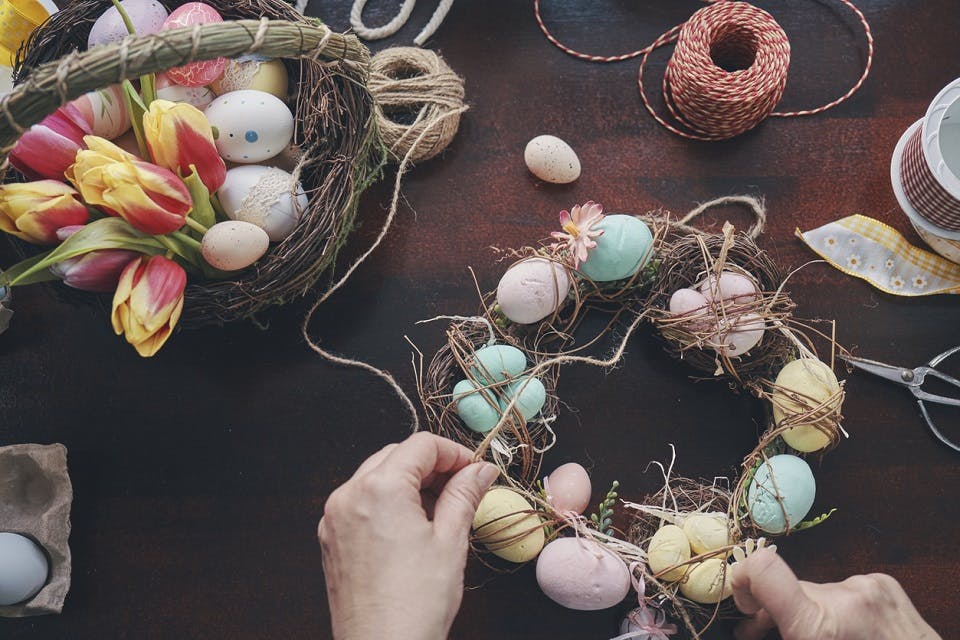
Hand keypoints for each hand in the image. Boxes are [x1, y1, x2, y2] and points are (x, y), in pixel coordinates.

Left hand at [318, 432, 499, 639]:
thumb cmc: (415, 604)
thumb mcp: (450, 541)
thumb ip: (464, 495)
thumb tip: (480, 470)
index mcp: (379, 489)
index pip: (420, 445)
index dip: (453, 452)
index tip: (474, 469)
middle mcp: (348, 496)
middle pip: (395, 455)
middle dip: (431, 465)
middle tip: (462, 486)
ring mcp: (334, 518)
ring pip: (375, 476)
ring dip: (409, 482)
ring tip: (440, 509)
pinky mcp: (331, 538)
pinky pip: (360, 502)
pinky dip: (387, 502)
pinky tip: (412, 526)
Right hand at [731, 547, 940, 639]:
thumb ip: (776, 636)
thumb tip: (747, 631)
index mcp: (817, 627)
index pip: (762, 569)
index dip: (741, 579)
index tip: (744, 603)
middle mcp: (841, 598)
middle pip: (786, 588)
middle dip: (774, 611)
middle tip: (763, 635)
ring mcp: (865, 587)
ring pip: (815, 590)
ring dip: (812, 610)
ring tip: (820, 636)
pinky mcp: (883, 583)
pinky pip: (844, 588)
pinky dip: (841, 607)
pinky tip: (852, 630)